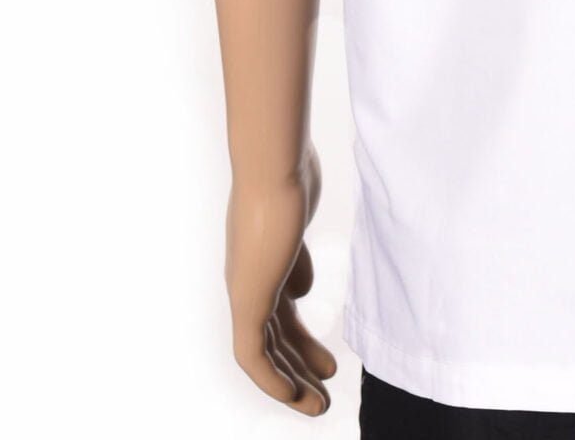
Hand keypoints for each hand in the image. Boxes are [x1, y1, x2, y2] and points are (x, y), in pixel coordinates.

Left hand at [225, 145, 336, 414]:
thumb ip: (297, 258)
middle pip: (275, 338)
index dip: (303, 343)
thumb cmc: (290, 179)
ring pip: (265, 354)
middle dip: (300, 369)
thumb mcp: (298, 221)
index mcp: (263, 263)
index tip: (327, 362)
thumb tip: (301, 292)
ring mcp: (246, 291)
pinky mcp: (247, 300)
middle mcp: (249, 281)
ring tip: (318, 407)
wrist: (273, 168)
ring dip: (290, 383)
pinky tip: (294, 396)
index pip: (280, 315)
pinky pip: (254, 356)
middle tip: (323, 394)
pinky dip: (272, 380)